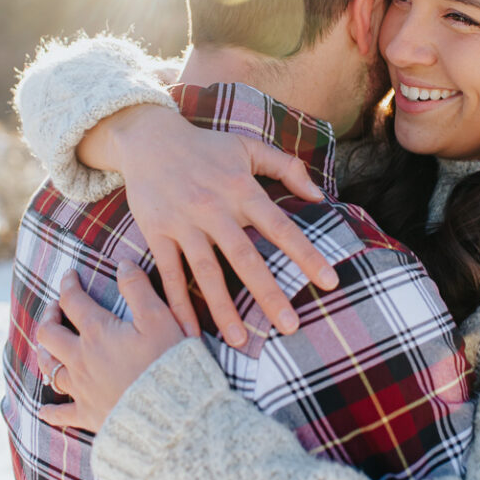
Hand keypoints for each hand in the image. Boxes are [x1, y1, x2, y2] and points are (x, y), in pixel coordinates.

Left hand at [37, 265, 183, 432]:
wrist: (170, 412)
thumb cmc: (168, 361)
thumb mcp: (160, 318)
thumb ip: (139, 289)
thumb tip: (123, 264)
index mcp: (98, 333)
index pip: (73, 301)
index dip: (69, 285)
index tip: (69, 275)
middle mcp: (82, 359)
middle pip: (49, 334)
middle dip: (49, 317)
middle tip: (55, 309)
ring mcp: (83, 388)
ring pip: (49, 368)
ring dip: (44, 354)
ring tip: (47, 346)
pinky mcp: (90, 414)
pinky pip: (62, 414)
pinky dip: (51, 411)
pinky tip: (44, 411)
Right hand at [83, 106, 338, 345]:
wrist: (149, 138)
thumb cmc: (206, 146)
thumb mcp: (249, 146)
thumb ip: (287, 167)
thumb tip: (320, 195)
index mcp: (242, 189)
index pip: (281, 227)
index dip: (306, 255)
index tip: (329, 282)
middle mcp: (214, 209)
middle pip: (245, 258)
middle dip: (269, 294)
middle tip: (291, 326)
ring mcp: (184, 223)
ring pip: (206, 272)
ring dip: (223, 308)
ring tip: (240, 341)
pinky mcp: (158, 234)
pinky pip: (169, 274)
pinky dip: (177, 304)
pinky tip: (188, 331)